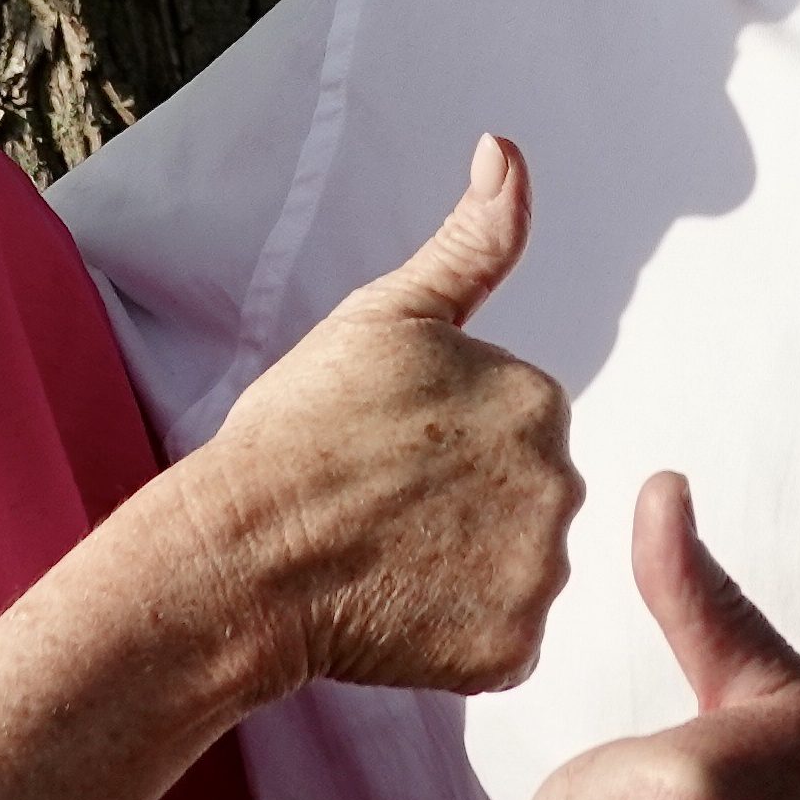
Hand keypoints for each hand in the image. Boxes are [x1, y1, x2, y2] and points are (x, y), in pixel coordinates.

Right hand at [179, 134, 577, 699]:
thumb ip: (471, 242)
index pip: (514, 427)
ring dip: (464, 572)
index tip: (382, 452)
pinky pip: (503, 643)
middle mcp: (561, 483)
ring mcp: (539, 572)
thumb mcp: (384, 316)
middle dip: (465, 507)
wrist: (238, 555)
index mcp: (538, 397)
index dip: (443, 442)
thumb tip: (506, 150)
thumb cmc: (298, 429)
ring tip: (382, 560)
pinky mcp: (513, 650)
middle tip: (378, 508)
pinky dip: (458, 637)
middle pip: (526, 500)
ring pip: (518, 571)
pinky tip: (396, 613)